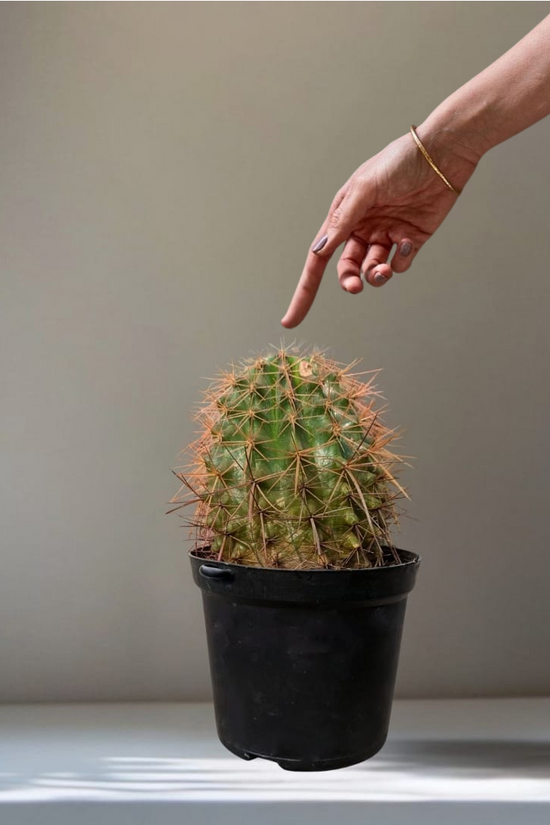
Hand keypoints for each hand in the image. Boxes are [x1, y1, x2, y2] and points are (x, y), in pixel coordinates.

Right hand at [281, 126, 479, 327]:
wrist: (442, 153)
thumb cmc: (399, 162)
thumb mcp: (364, 187)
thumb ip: (343, 220)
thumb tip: (319, 250)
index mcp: (344, 216)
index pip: (319, 258)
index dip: (305, 290)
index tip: (291, 320)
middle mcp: (363, 228)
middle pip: (347, 268)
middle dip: (349, 281)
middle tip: (355, 286)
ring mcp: (386, 235)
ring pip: (373, 270)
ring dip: (375, 276)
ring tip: (382, 271)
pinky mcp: (411, 239)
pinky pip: (399, 263)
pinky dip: (400, 260)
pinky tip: (406, 241)